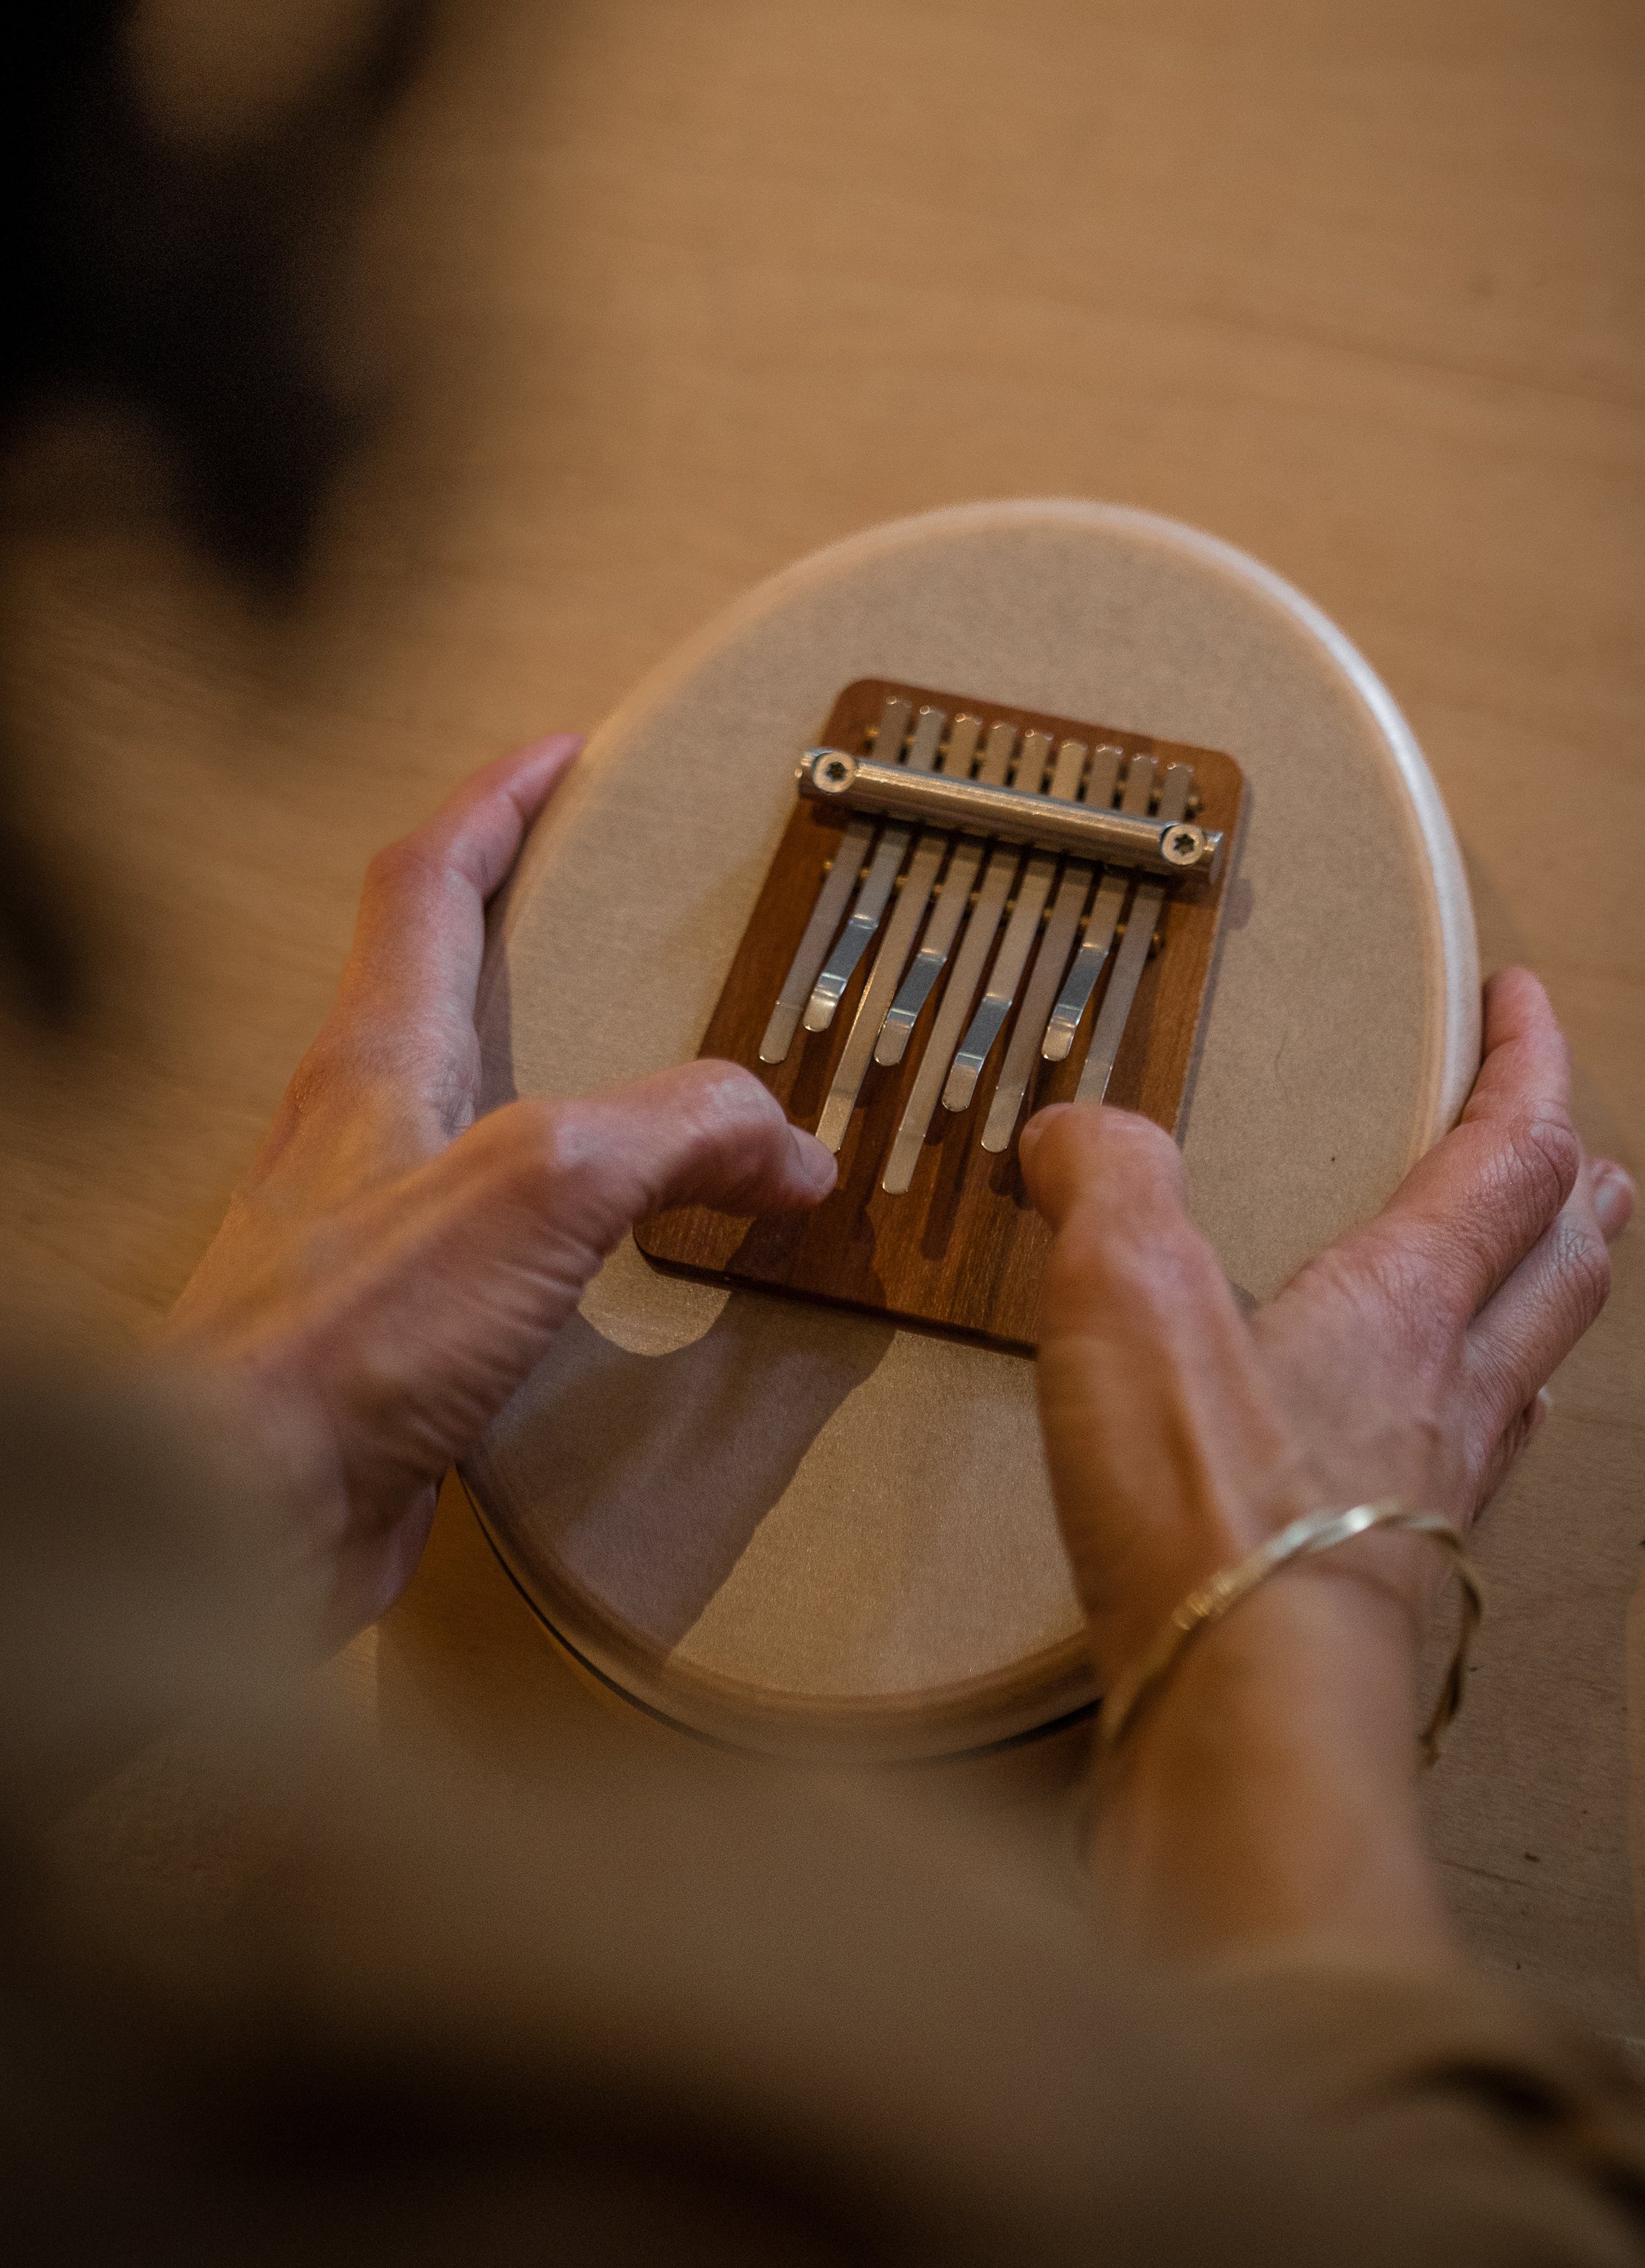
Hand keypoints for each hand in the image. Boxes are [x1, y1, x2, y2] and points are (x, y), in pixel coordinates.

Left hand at [167, 738, 835, 1635]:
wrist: (235, 1513)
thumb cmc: (338, 1338)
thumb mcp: (543, 1184)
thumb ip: (677, 1134)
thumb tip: (786, 1144)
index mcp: (378, 1055)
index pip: (430, 878)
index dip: (499, 799)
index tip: (563, 754)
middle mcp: (363, 1128)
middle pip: (439, 985)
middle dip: (528, 930)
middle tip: (615, 911)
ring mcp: (372, 1230)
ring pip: (472, 1116)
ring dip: (558, 1084)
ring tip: (653, 1088)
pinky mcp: (394, 1332)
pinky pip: (496, 1240)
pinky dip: (569, 1223)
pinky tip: (615, 1266)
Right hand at [1020, 967, 1633, 1689]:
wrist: (1242, 1717)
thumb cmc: (1209, 1513)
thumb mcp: (1127, 1294)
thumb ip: (1107, 1184)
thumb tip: (1078, 1129)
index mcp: (1408, 1298)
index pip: (1514, 1150)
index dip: (1531, 1061)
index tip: (1527, 1000)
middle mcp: (1451, 1390)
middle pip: (1561, 1262)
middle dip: (1576, 1184)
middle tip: (1579, 1145)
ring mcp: (1437, 1493)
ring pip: (1533, 1368)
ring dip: (1549, 1301)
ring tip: (1540, 1278)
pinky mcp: (1396, 1581)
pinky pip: (1473, 1469)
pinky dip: (1481, 1423)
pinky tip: (1445, 1444)